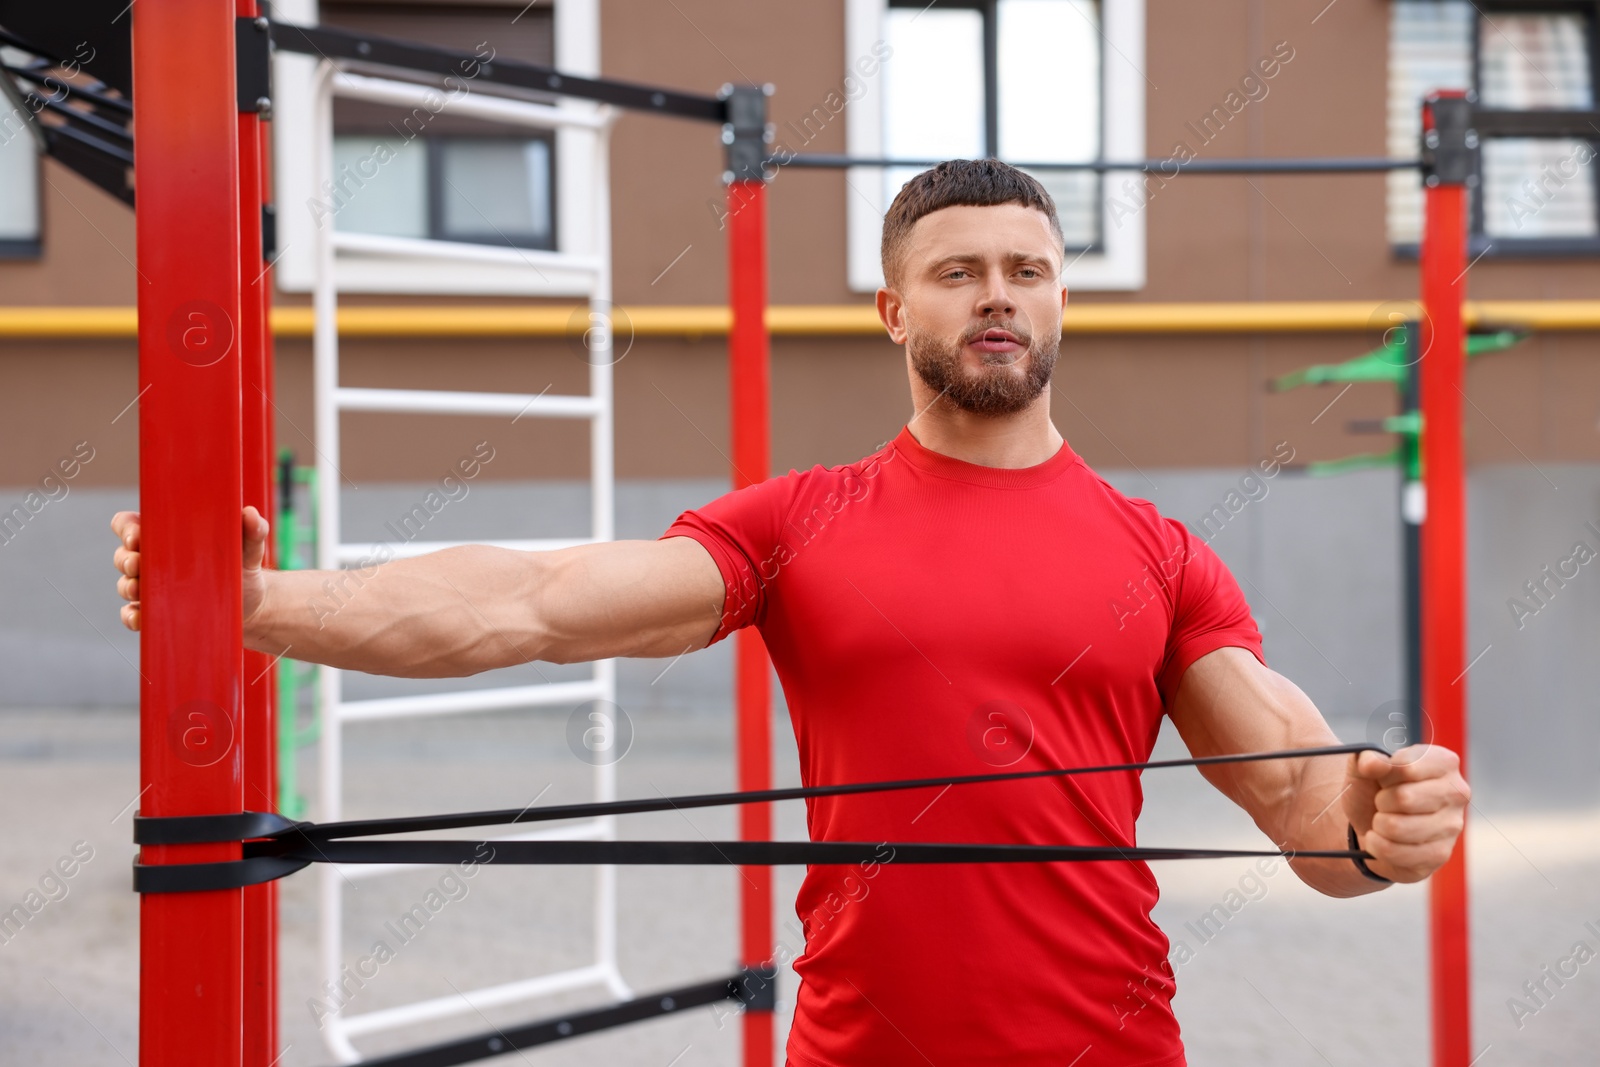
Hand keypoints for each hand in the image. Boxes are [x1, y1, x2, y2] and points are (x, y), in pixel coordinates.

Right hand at [111, 506, 271, 633]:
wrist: (252, 606)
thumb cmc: (243, 569)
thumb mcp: (249, 550)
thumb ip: (252, 531)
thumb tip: (250, 513)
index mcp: (167, 536)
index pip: (130, 524)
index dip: (126, 527)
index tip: (136, 536)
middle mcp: (153, 559)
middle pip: (123, 555)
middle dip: (126, 559)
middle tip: (139, 564)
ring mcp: (152, 588)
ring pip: (126, 585)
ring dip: (128, 587)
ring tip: (139, 589)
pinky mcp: (156, 613)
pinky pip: (133, 615)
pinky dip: (132, 617)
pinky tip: (141, 618)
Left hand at [1343, 745, 1468, 882]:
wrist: (1373, 823)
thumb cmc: (1375, 789)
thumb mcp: (1364, 767)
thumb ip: (1365, 759)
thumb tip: (1370, 763)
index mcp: (1443, 762)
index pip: (1407, 766)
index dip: (1384, 775)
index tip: (1384, 779)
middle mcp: (1457, 793)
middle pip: (1404, 798)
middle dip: (1381, 801)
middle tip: (1382, 802)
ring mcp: (1452, 826)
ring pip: (1398, 828)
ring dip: (1378, 825)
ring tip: (1382, 820)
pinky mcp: (1440, 854)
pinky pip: (1396, 852)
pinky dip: (1377, 846)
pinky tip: (1380, 839)